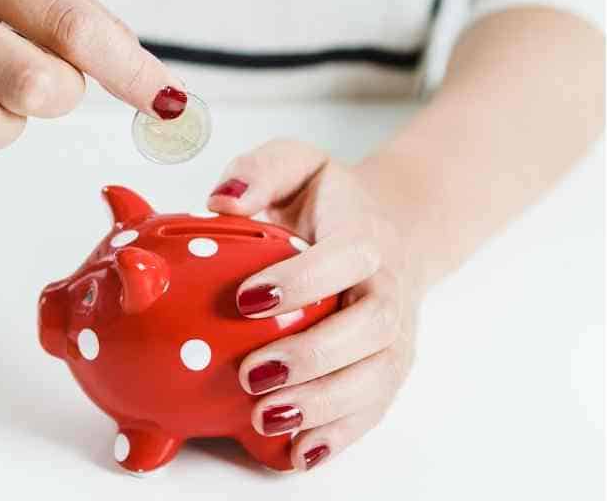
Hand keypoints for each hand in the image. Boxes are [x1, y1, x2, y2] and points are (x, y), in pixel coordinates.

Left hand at [208, 139, 423, 471]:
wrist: (388, 231)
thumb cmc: (329, 205)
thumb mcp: (297, 165)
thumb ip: (261, 170)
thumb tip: (223, 201)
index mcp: (365, 238)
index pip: (344, 259)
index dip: (301, 281)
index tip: (247, 298)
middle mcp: (388, 291)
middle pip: (368, 330)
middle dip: (312, 357)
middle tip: (253, 374)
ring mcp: (395, 337)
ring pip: (373, 380)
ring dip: (323, 406)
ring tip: (266, 419)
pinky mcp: (388, 370)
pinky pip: (372, 409)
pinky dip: (338, 435)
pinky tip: (299, 453)